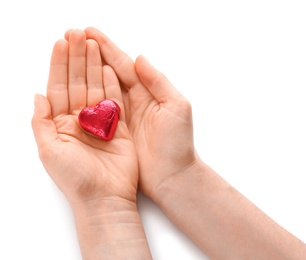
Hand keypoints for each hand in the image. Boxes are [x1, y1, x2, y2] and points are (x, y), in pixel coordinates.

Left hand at [32, 29, 137, 204]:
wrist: (104, 198)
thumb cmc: (76, 178)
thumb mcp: (48, 151)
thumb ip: (41, 122)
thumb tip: (36, 95)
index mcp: (61, 124)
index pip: (57, 88)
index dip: (58, 65)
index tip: (60, 43)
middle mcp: (80, 120)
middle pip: (76, 83)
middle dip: (76, 58)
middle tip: (77, 34)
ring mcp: (100, 122)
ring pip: (95, 87)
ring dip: (93, 65)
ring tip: (92, 43)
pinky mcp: (119, 127)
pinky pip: (114, 101)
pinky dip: (111, 84)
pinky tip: (107, 67)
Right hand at [83, 27, 199, 198]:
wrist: (172, 176)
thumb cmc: (178, 144)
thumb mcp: (176, 107)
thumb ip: (158, 81)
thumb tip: (139, 58)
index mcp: (148, 91)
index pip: (124, 64)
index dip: (107, 47)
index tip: (89, 33)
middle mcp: (133, 99)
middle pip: (109, 71)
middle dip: (91, 54)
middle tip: (72, 37)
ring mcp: (121, 115)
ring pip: (100, 87)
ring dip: (85, 71)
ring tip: (68, 56)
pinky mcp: (113, 131)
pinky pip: (97, 110)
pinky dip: (86, 97)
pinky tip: (74, 87)